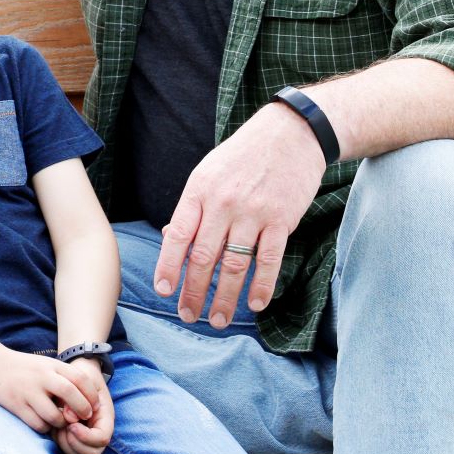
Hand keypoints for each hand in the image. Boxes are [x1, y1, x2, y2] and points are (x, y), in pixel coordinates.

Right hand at [0, 350, 93, 434]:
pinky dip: (45, 427)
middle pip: (71, 395)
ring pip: (54, 416)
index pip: (81, 379)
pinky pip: (38, 424)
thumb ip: (63, 378)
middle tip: (82, 418)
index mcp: (52, 365)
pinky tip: (43, 423)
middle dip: (81, 410)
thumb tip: (86, 399)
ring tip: (59, 422)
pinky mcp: (17, 405)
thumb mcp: (45, 365)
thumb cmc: (23, 367)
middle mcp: (41, 377)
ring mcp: (28, 391)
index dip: (91, 395)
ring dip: (61, 423)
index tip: (93, 406)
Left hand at [52, 358, 111, 453]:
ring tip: (58, 428)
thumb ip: (79, 396)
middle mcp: (97, 431)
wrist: (75, 373)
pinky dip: (60, 443)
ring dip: (66, 445)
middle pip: (92, 453)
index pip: (102, 439)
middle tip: (63, 428)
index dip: (86, 436)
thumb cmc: (81, 376)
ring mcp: (85, 437)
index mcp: (105, 418)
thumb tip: (70, 419)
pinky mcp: (72, 438)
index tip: (72, 425)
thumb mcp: (83, 380)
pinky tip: (54, 429)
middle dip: (75, 444)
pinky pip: (68, 451)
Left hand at [154, 102, 326, 328]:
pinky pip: (268, 260)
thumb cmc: (242, 156)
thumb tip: (172, 241)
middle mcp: (223, 203)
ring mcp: (253, 213)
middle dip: (193, 292)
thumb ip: (192, 208)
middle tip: (188, 315)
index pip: (178, 236)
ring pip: (234, 265)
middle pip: (204, 258)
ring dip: (225, 298)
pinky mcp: (281, 220)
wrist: (290, 133)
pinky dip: (261, 286)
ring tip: (217, 320)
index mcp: (199, 191)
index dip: (169, 266)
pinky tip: (254, 304)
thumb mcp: (208, 173)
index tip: (163, 291)